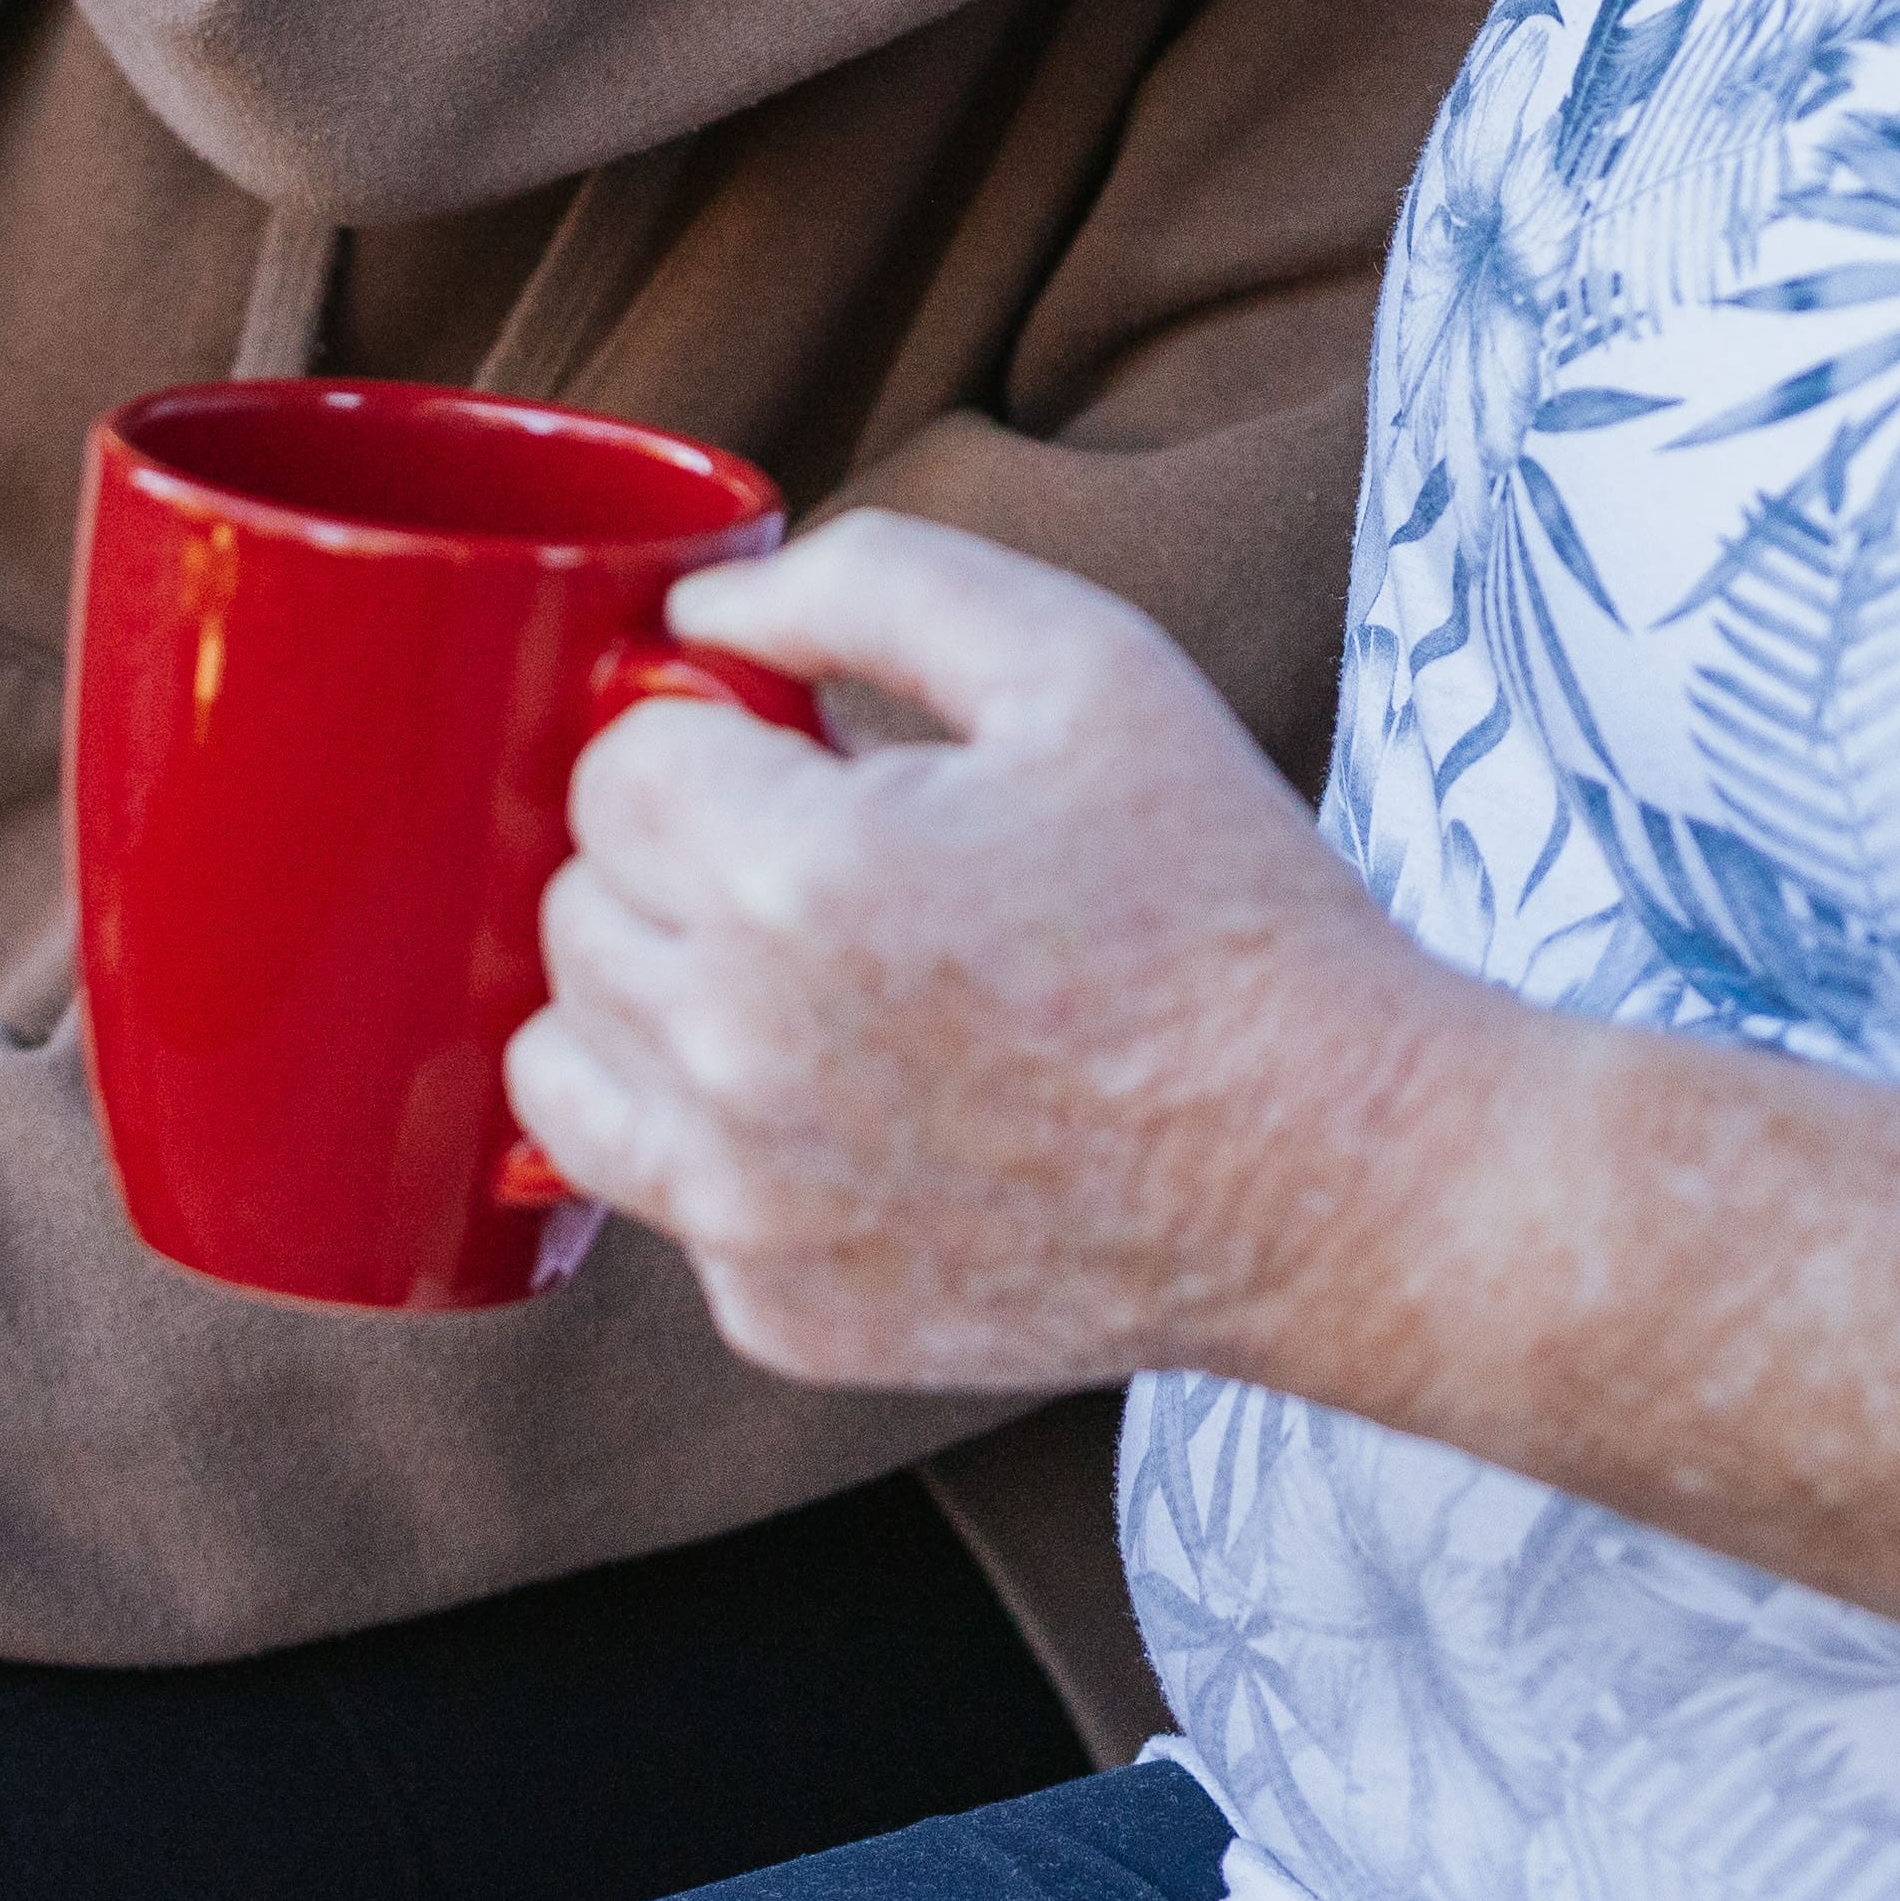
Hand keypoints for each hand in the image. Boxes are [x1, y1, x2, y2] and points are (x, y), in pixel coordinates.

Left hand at [503, 517, 1487, 1400]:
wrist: (1337, 1173)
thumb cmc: (1225, 905)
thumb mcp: (1088, 663)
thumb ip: (867, 583)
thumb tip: (696, 617)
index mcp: (799, 877)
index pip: (614, 766)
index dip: (716, 740)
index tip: (816, 762)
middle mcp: (737, 1058)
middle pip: (572, 909)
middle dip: (682, 861)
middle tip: (842, 867)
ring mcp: (747, 1210)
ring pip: (562, 1065)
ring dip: (655, 1002)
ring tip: (814, 984)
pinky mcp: (777, 1317)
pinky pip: (662, 1196)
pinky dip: (727, 1146)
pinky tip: (869, 1110)